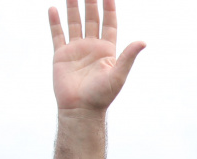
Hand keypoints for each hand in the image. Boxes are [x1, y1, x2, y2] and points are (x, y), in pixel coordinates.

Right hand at [48, 0, 144, 114]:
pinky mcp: (61, 55)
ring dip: (73, 7)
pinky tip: (54, 9)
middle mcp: (92, 47)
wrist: (81, 109)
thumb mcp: (118, 74)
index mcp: (107, 50)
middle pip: (92, 19)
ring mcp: (76, 49)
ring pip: (75, 22)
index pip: (109, 23)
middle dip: (91, 2)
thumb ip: (128, 56)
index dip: (109, 9)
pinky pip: (57, 34)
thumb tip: (143, 41)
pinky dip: (55, 22)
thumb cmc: (102, 96)